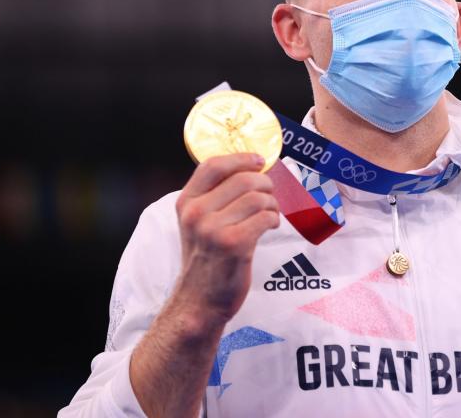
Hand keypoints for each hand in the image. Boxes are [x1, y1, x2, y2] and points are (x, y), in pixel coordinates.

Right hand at [173, 153, 279, 327]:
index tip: (259, 161)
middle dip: (265, 185)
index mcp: (186, 203)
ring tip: (270, 214)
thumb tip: (250, 168)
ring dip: (272, 204)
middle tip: (269, 196)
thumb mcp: (197, 223)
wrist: (200, 301)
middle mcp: (196, 213)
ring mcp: (213, 229)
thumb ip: (214, 197)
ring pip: (257, 198)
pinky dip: (274, 219)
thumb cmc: (206, 259)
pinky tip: (270, 226)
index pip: (213, 165)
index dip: (241, 158)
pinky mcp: (234, 244)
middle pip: (243, 179)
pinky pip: (265, 217)